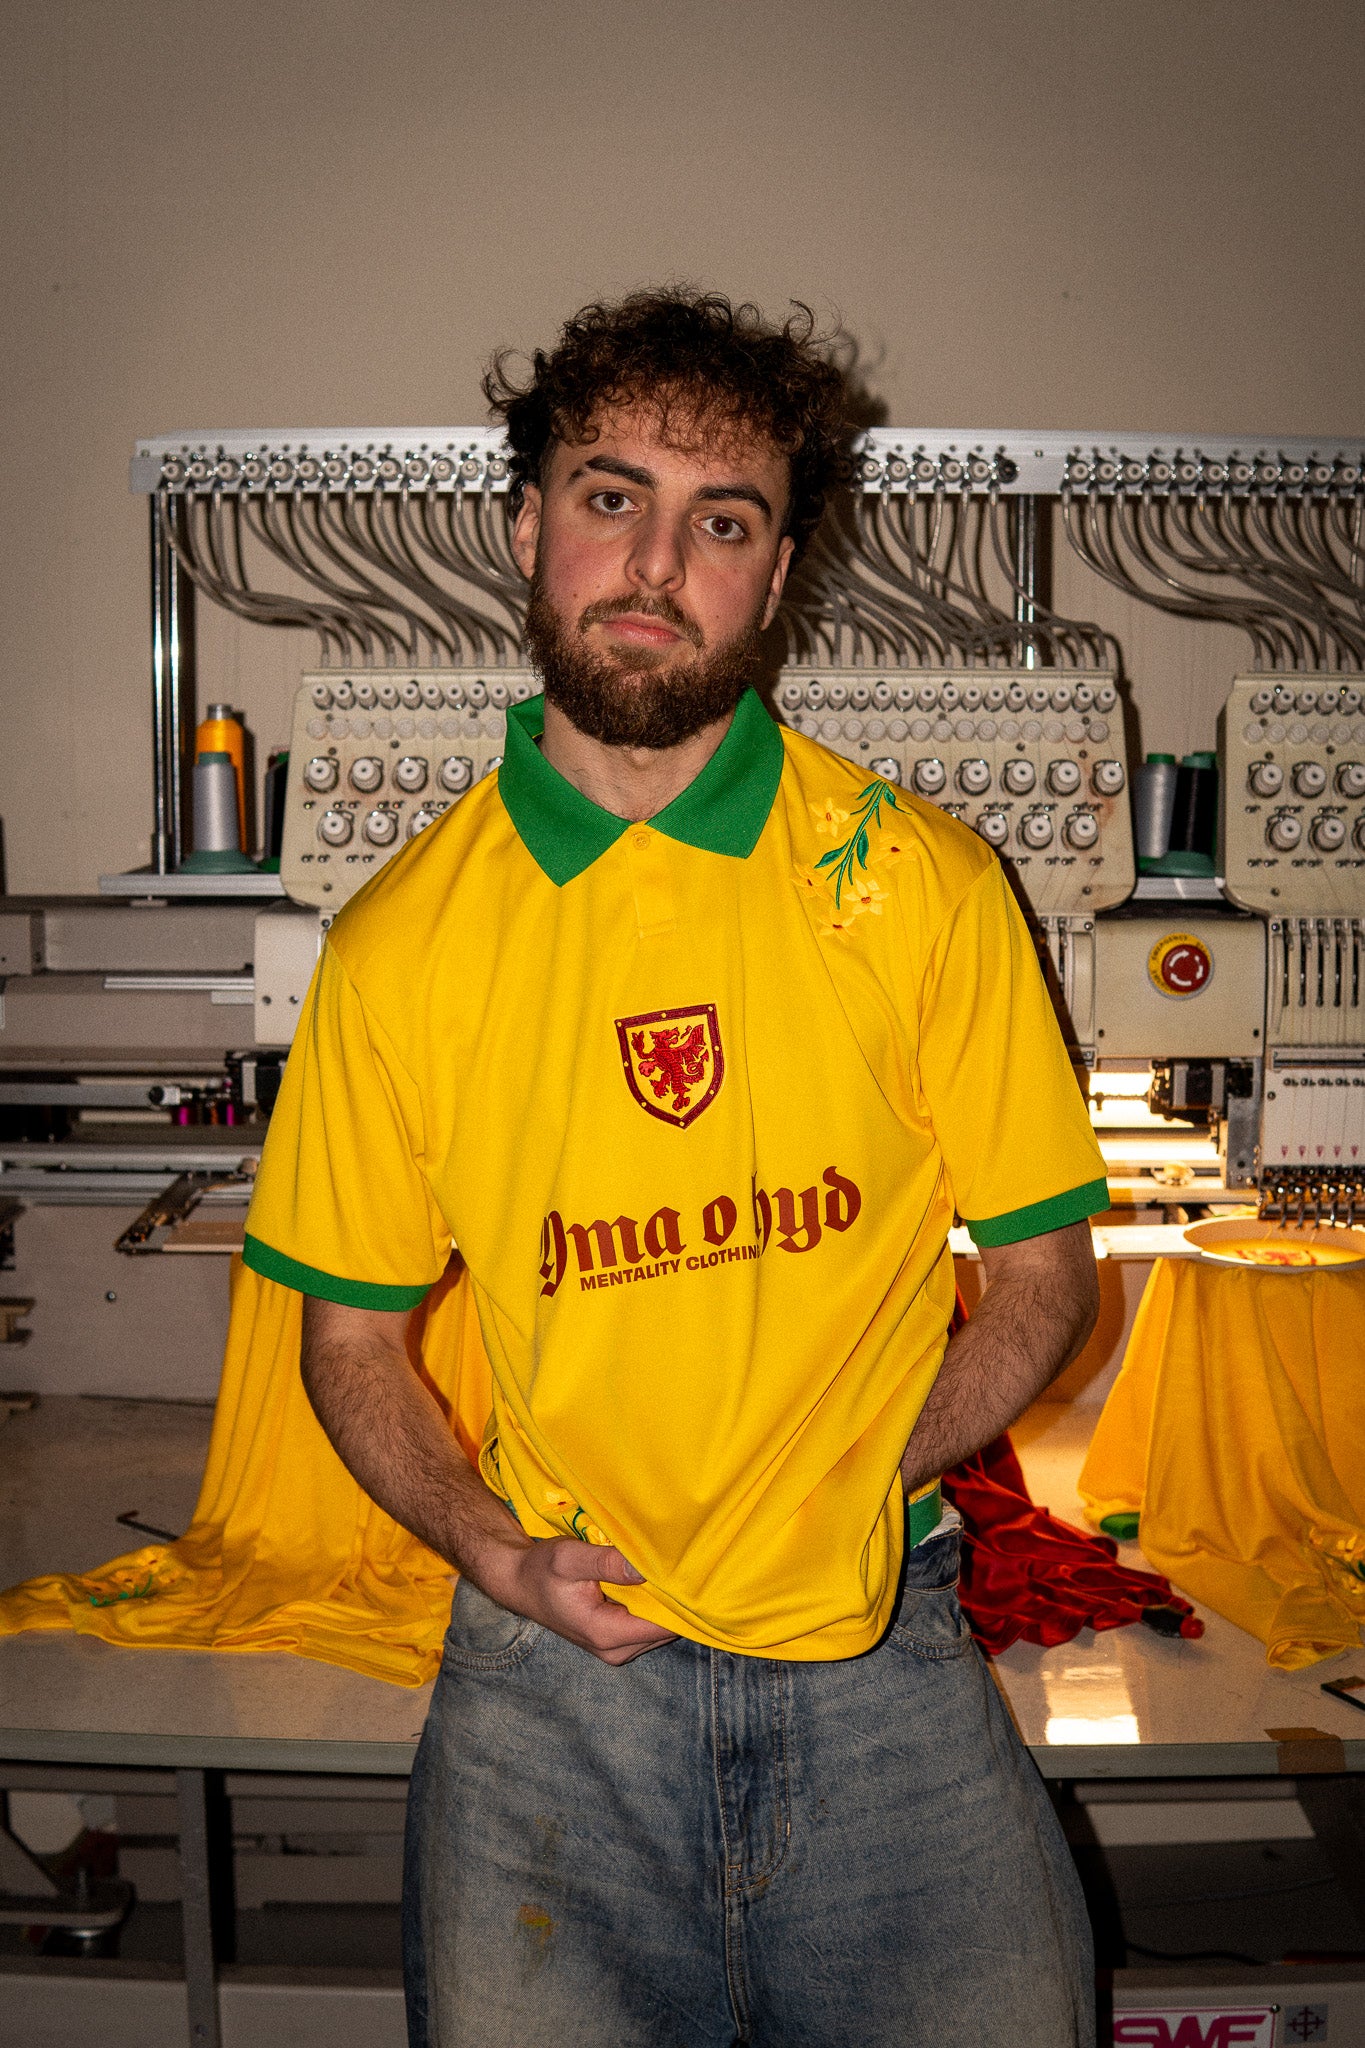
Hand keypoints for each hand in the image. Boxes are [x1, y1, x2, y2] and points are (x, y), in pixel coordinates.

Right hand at [482, 1537, 677, 1665]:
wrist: (521, 1583)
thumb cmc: (542, 1570)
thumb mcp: (569, 1558)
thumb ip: (606, 1563)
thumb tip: (646, 1568)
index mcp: (606, 1634)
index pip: (664, 1625)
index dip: (680, 1599)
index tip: (689, 1570)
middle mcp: (616, 1650)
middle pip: (668, 1629)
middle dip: (675, 1599)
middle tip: (679, 1563)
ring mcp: (618, 1649)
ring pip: (662, 1629)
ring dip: (665, 1602)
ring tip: (664, 1569)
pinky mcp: (619, 1641)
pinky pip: (650, 1625)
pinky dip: (654, 1605)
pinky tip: (651, 1581)